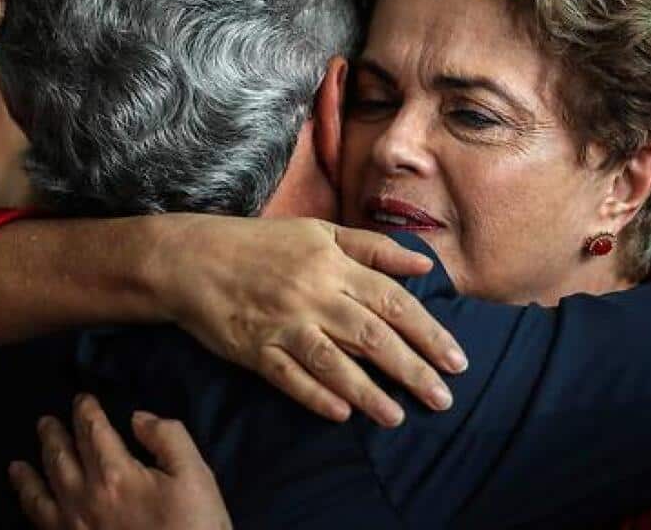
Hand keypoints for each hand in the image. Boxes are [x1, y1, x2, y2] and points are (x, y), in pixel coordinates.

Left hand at [10, 394, 229, 529]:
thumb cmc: (193, 526)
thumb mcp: (196, 476)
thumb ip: (168, 438)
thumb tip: (138, 419)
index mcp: (116, 474)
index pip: (94, 432)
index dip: (87, 412)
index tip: (81, 399)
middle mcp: (85, 498)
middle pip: (61, 458)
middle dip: (53, 436)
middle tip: (45, 422)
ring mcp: (74, 526)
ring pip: (42, 492)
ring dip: (30, 472)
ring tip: (18, 463)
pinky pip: (40, 522)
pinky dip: (28, 506)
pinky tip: (26, 501)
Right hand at [138, 215, 466, 426]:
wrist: (193, 258)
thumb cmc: (262, 244)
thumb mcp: (320, 232)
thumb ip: (374, 249)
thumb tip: (425, 265)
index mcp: (333, 265)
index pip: (393, 301)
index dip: (428, 332)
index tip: (456, 360)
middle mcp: (313, 295)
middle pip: (372, 336)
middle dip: (412, 370)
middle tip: (443, 399)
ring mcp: (283, 325)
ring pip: (333, 362)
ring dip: (368, 393)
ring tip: (398, 418)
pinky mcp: (254, 350)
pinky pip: (289, 377)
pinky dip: (316, 395)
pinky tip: (342, 414)